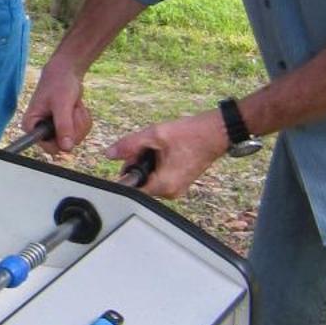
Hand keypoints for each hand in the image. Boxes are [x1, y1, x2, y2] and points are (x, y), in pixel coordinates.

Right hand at [24, 56, 92, 154]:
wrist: (66, 73)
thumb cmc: (59, 84)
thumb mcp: (61, 104)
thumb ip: (63, 126)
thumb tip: (66, 148)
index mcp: (31, 125)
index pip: (47, 146)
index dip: (61, 140)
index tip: (69, 124)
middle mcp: (41, 130)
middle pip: (64, 145)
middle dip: (74, 127)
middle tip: (72, 110)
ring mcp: (54, 130)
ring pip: (74, 140)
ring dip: (79, 122)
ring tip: (73, 107)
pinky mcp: (65, 128)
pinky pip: (80, 134)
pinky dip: (83, 121)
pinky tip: (76, 108)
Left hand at [108, 109, 229, 198]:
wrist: (215, 132)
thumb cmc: (191, 134)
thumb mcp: (154, 135)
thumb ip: (129, 145)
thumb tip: (109, 153)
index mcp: (164, 185)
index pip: (132, 190)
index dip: (126, 172)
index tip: (129, 158)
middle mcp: (171, 192)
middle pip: (139, 183)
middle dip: (136, 164)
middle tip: (146, 146)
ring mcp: (176, 189)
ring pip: (148, 179)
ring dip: (146, 163)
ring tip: (157, 147)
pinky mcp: (178, 183)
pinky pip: (158, 177)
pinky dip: (155, 164)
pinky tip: (163, 151)